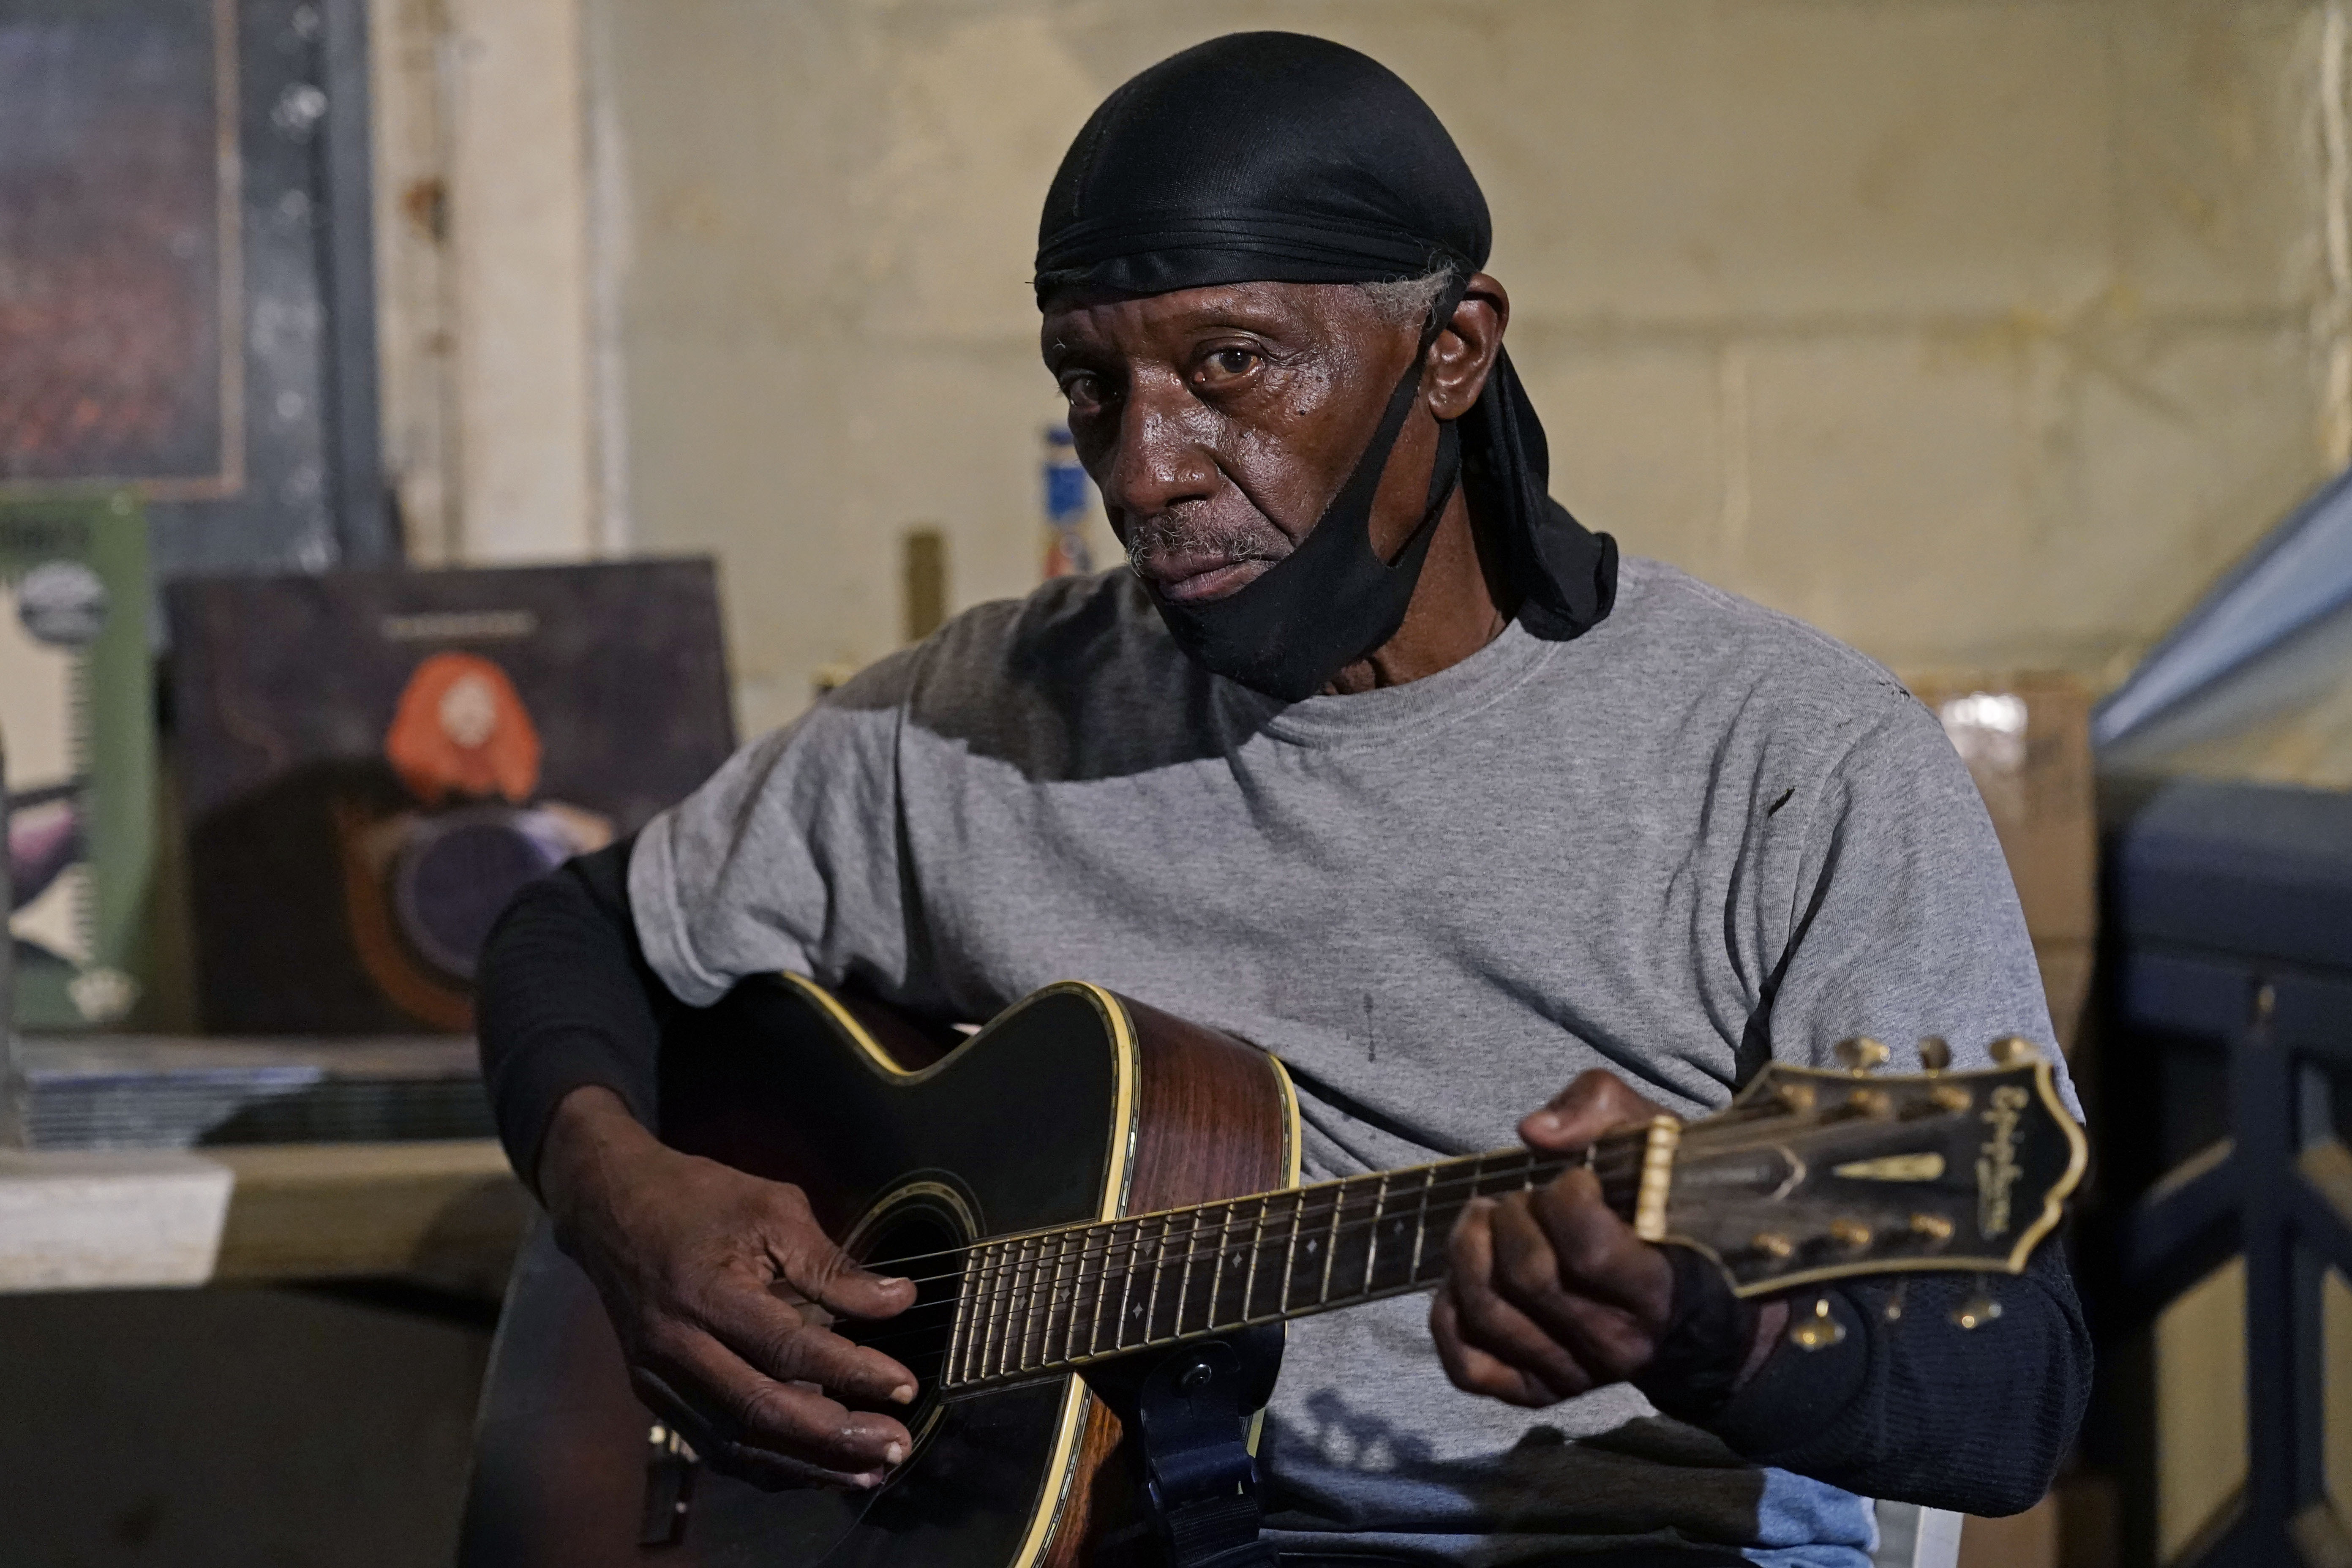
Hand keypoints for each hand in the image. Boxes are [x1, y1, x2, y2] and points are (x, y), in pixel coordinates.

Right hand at [537, 1087, 918, 1488]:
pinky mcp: (656, 1394)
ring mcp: (660, 1379)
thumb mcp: (774, 1212)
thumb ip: (832, 1266)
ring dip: (807, 1465)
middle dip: (834, 1437)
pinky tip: (815, 1468)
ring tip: (868, 1472)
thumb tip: (900, 1300)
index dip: (851, 1372)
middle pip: (760, 1411)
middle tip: (896, 1447)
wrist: (612, 1210)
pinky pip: (715, 1445)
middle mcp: (678, 1347)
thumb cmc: (700, 1200)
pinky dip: (768, 1463)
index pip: (789, 1348)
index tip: (905, 1386)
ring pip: (737, 1442)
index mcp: (708, 1294)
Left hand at [1429, 1069, 1681, 1406]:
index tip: (1574, 1181)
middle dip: (1510, 1217)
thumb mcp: (1655, 1142)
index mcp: (1658, 1290)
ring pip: (1488, 1312)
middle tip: (1523, 1199)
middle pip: (1527, 1276)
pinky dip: (1448, 1315)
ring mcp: (1572, 1376)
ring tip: (1486, 1222)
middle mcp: (1616, 1345)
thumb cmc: (1665, 1210)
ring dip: (1468, 1250)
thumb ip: (1600, 1110)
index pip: (1587, 1250)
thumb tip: (1533, 1132)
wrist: (1687, 1307)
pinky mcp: (1535, 1393)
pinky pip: (1466, 1365)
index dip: (1564, 1198)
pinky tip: (1466, 1276)